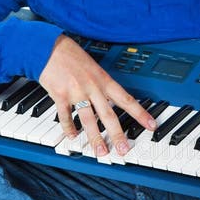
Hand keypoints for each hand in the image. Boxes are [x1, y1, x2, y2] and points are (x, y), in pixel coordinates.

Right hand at [39, 35, 155, 154]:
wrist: (48, 47)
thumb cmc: (71, 55)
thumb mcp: (93, 66)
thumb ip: (101, 84)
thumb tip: (111, 100)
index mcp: (103, 80)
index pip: (127, 100)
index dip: (141, 114)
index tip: (152, 125)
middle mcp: (92, 87)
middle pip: (109, 115)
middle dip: (117, 135)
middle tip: (124, 150)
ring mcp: (76, 92)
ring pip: (89, 120)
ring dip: (95, 138)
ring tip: (101, 152)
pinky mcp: (60, 95)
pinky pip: (66, 116)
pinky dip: (69, 128)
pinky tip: (73, 136)